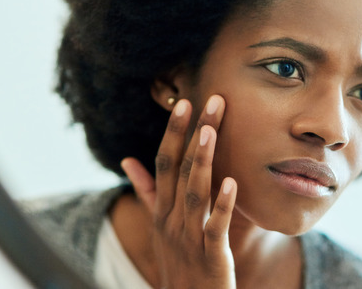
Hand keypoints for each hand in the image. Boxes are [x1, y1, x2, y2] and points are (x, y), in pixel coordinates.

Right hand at [121, 95, 237, 288]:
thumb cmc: (177, 263)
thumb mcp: (157, 226)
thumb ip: (147, 191)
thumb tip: (129, 160)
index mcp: (161, 210)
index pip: (165, 163)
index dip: (173, 133)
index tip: (185, 102)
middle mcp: (171, 220)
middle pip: (182, 170)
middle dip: (194, 134)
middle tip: (211, 99)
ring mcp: (189, 238)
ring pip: (194, 193)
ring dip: (202, 161)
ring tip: (211, 130)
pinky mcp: (210, 257)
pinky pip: (214, 228)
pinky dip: (222, 206)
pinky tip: (232, 182)